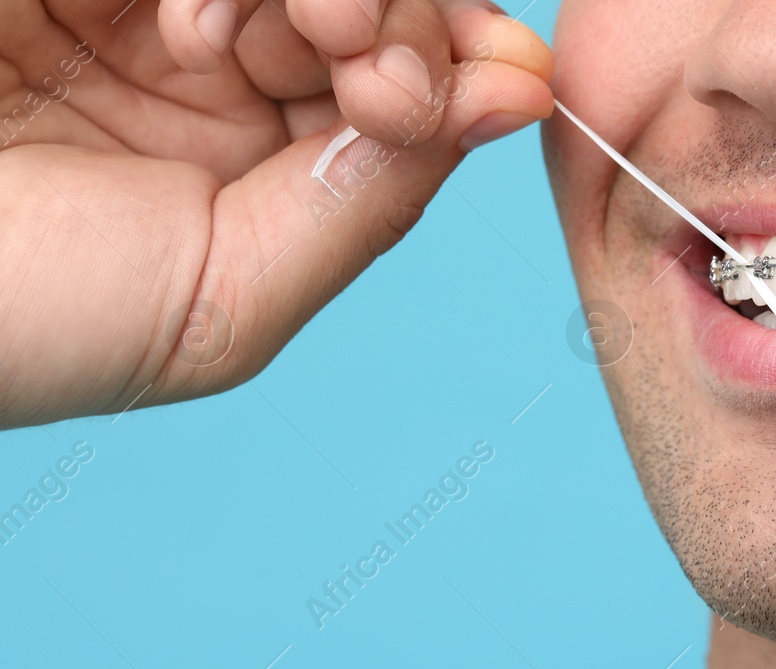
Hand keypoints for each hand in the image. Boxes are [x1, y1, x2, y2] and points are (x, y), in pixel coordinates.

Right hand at [0, 0, 551, 426]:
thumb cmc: (23, 320)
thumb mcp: (226, 302)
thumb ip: (366, 205)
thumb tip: (516, 97)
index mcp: (262, 165)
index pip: (408, 84)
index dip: (456, 67)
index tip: (468, 92)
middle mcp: (212, 68)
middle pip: (375, 0)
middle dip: (408, 18)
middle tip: (374, 62)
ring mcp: (140, 1)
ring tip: (316, 25)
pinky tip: (201, 16)